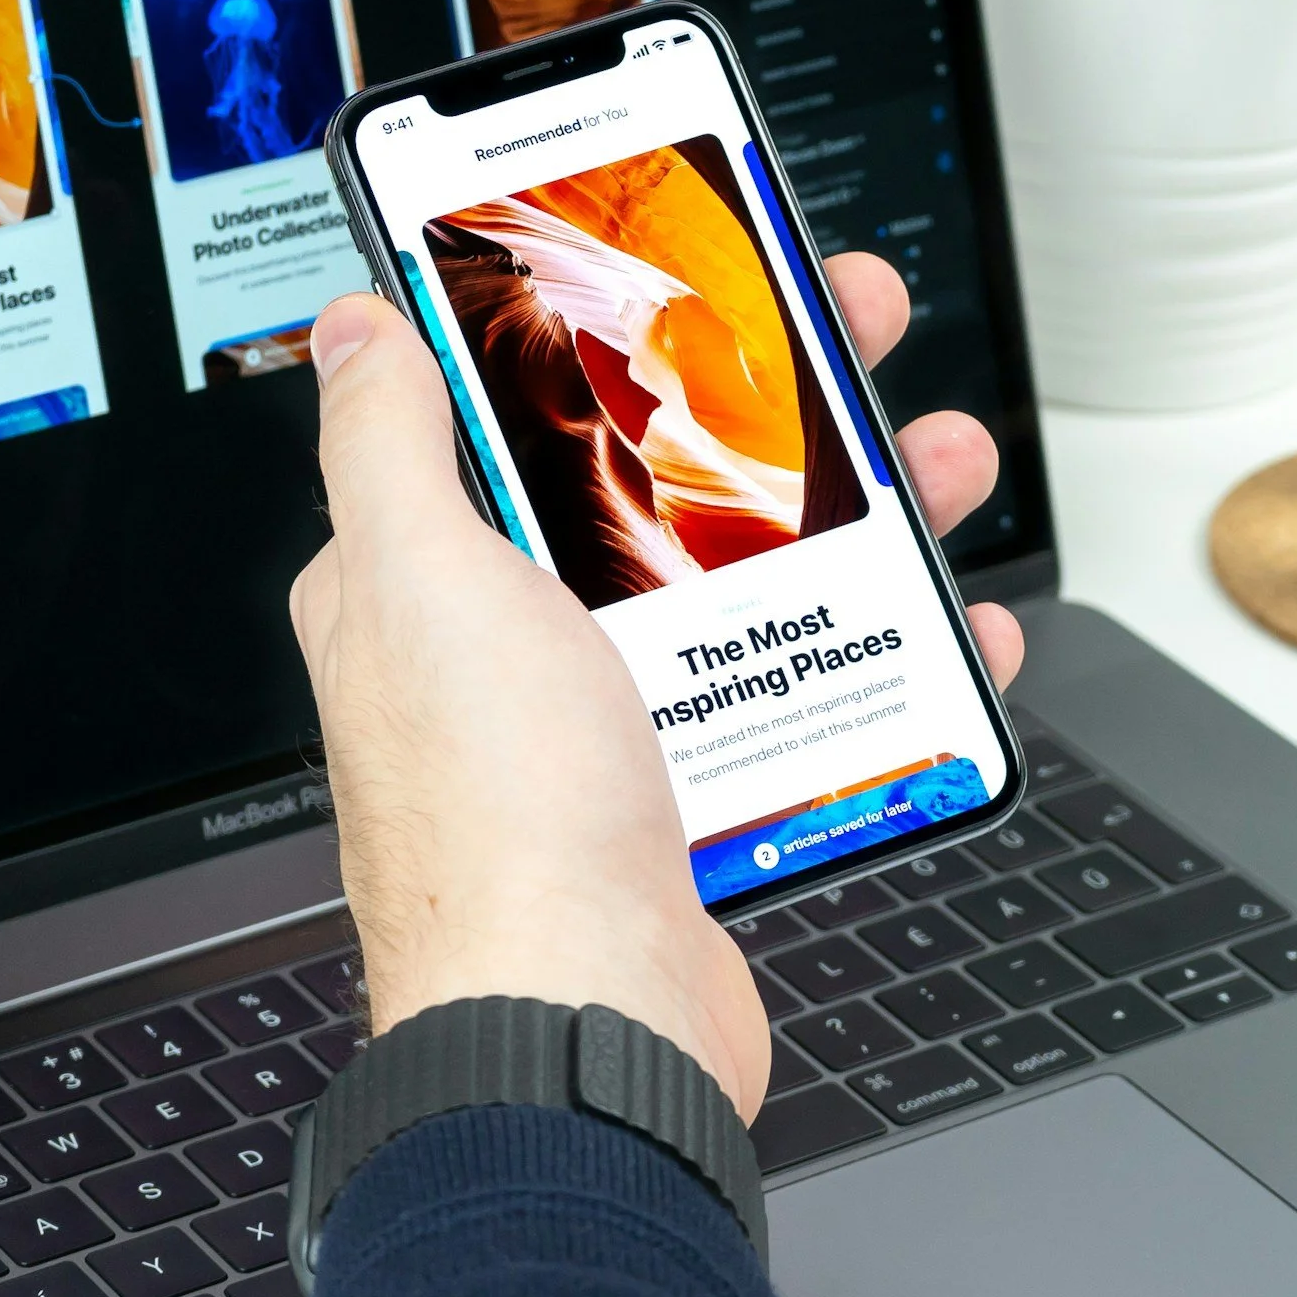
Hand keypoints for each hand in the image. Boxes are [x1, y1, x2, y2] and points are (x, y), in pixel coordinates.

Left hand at [288, 253, 1022, 1120]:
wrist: (586, 1025)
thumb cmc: (496, 822)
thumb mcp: (420, 580)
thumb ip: (385, 443)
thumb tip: (352, 328)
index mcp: (431, 580)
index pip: (516, 410)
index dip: (609, 329)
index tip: (699, 272)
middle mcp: (513, 648)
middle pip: (655, 482)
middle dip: (769, 405)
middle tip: (856, 336)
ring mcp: (606, 725)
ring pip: (743, 582)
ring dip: (850, 517)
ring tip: (935, 468)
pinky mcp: (689, 796)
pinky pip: (794, 697)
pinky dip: (876, 655)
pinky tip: (944, 629)